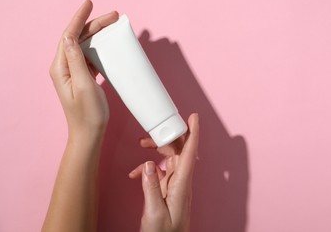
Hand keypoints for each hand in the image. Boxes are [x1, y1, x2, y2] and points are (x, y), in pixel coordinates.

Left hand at [49, 0, 118, 139]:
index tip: (89, 4)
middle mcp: (65, 67)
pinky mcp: (83, 77)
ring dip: (98, 35)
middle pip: (78, 38)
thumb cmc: (88, 113)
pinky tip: (109, 45)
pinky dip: (100, 47)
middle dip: (94, 25)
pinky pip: (90, 56)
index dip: (79, 18)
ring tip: (112, 26)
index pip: (68, 36)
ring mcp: (74, 72)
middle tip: (113, 16)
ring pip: (85, 46)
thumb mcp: (83, 85)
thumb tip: (69, 36)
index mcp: (61, 68)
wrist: (90, 133)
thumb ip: (76, 60)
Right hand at [129, 113, 198, 231]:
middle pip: (179, 150)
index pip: (190, 153)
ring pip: (169, 158)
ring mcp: (176, 184)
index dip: (193, 133)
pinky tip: (136, 173)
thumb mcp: (154, 213)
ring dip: (157, 149)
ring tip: (142, 143)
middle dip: (167, 136)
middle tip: (153, 128)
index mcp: (182, 185)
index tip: (194, 117)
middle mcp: (181, 181)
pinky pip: (161, 171)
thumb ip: (151, 187)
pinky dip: (148, 168)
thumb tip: (148, 164)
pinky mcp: (169, 188)